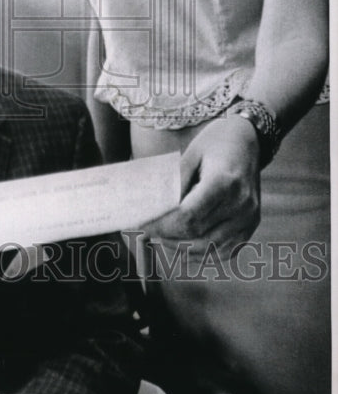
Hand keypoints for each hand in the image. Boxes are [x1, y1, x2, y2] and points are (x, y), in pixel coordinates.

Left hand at [143, 115, 260, 258]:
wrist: (249, 140)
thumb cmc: (216, 142)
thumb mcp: (191, 154)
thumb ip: (174, 182)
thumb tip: (153, 208)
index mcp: (224, 182)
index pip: (188, 216)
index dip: (162, 225)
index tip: (143, 224)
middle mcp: (241, 204)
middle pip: (196, 234)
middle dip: (167, 237)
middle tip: (146, 231)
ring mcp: (248, 217)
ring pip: (209, 248)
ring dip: (181, 249)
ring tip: (161, 239)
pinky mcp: (250, 225)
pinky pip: (225, 251)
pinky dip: (202, 253)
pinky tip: (184, 246)